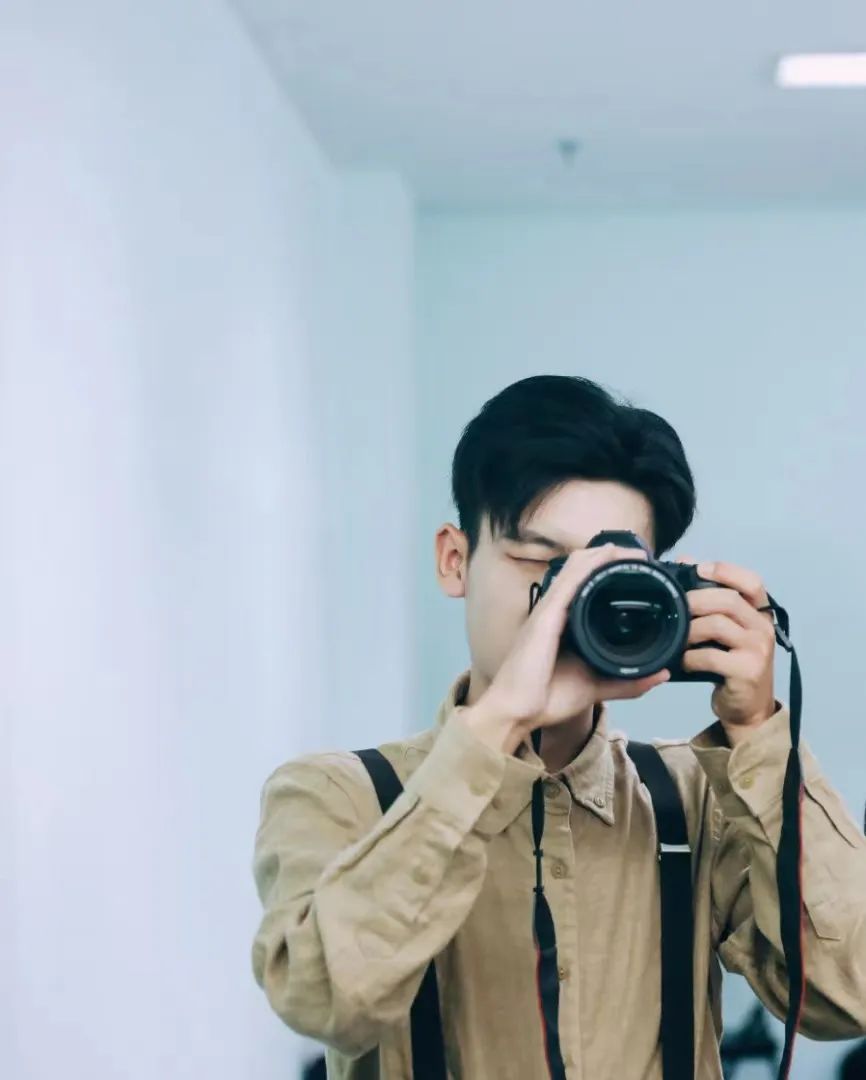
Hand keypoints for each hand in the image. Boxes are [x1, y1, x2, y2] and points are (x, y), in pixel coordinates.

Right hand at [465, 544, 670, 752]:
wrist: (516, 712)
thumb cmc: (545, 698)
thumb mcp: (595, 687)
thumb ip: (627, 681)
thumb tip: (660, 674)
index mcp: (562, 624)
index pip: (584, 586)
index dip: (607, 572)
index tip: (637, 571)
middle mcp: (554, 611)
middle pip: (581, 569)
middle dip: (610, 557)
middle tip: (639, 557)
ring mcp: (548, 611)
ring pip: (576, 569)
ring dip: (603, 555)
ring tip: (631, 550)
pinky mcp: (546, 617)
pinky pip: (569, 583)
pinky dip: (589, 567)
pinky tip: (606, 556)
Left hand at [677, 556, 777, 742]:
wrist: (749, 710)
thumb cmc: (732, 665)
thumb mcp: (725, 632)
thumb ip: (710, 600)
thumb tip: (685, 562)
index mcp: (760, 614)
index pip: (752, 582)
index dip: (725, 570)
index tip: (698, 568)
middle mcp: (764, 628)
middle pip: (728, 600)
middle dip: (694, 600)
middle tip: (673, 609)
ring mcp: (758, 650)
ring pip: (717, 625)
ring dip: (689, 630)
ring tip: (677, 638)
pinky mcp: (748, 672)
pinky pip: (711, 656)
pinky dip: (690, 657)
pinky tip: (683, 661)